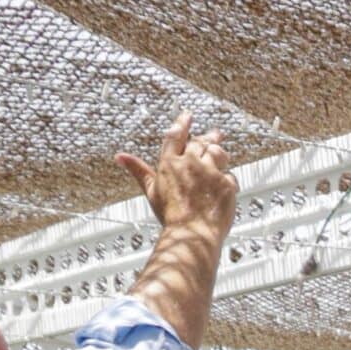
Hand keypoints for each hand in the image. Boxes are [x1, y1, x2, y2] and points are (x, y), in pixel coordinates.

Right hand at [116, 113, 237, 235]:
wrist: (192, 234)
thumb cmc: (169, 215)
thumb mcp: (151, 191)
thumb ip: (139, 171)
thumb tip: (120, 156)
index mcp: (170, 163)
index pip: (176, 135)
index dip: (182, 123)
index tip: (187, 115)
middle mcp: (190, 163)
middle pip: (201, 142)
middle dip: (208, 136)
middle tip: (215, 133)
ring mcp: (210, 172)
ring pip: (218, 153)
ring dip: (219, 152)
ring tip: (221, 152)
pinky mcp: (226, 184)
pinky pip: (230, 175)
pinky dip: (227, 180)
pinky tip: (225, 186)